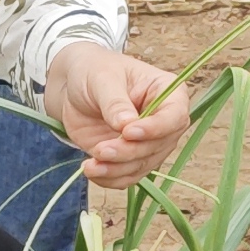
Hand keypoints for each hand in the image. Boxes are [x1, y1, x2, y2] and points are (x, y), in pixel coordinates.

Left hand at [43, 42, 190, 188]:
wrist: (74, 87)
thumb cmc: (94, 71)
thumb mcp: (103, 79)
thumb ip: (115, 102)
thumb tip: (126, 125)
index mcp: (168, 92)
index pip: (175, 116)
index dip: (156, 128)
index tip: (129, 132)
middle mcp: (165, 121)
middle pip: (158, 146)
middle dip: (129, 152)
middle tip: (101, 150)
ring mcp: (150, 143)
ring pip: (143, 165)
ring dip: (117, 169)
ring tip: (90, 165)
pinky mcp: (131, 158)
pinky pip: (128, 176)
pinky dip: (110, 178)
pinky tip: (92, 170)